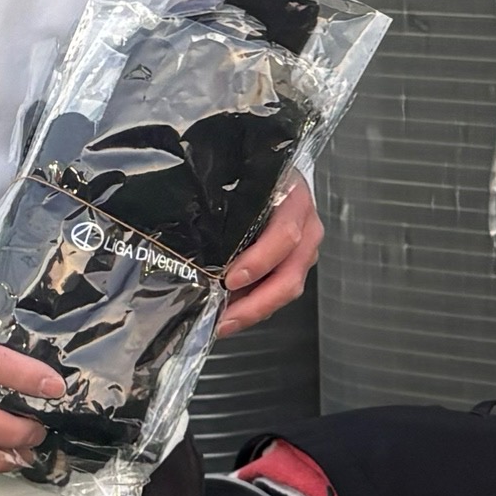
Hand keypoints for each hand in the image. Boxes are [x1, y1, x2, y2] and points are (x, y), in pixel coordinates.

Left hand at [219, 177, 321, 334]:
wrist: (273, 173)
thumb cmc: (255, 176)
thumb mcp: (245, 180)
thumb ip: (225, 203)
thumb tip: (189, 233)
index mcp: (293, 200)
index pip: (285, 235)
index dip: (259, 261)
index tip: (230, 279)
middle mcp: (306, 226)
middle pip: (290, 274)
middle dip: (258, 302)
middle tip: (226, 319)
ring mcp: (305, 248)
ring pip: (288, 287)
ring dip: (256, 308)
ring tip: (225, 322)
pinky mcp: (295, 263)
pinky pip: (279, 289)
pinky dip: (257, 304)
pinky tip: (235, 312)